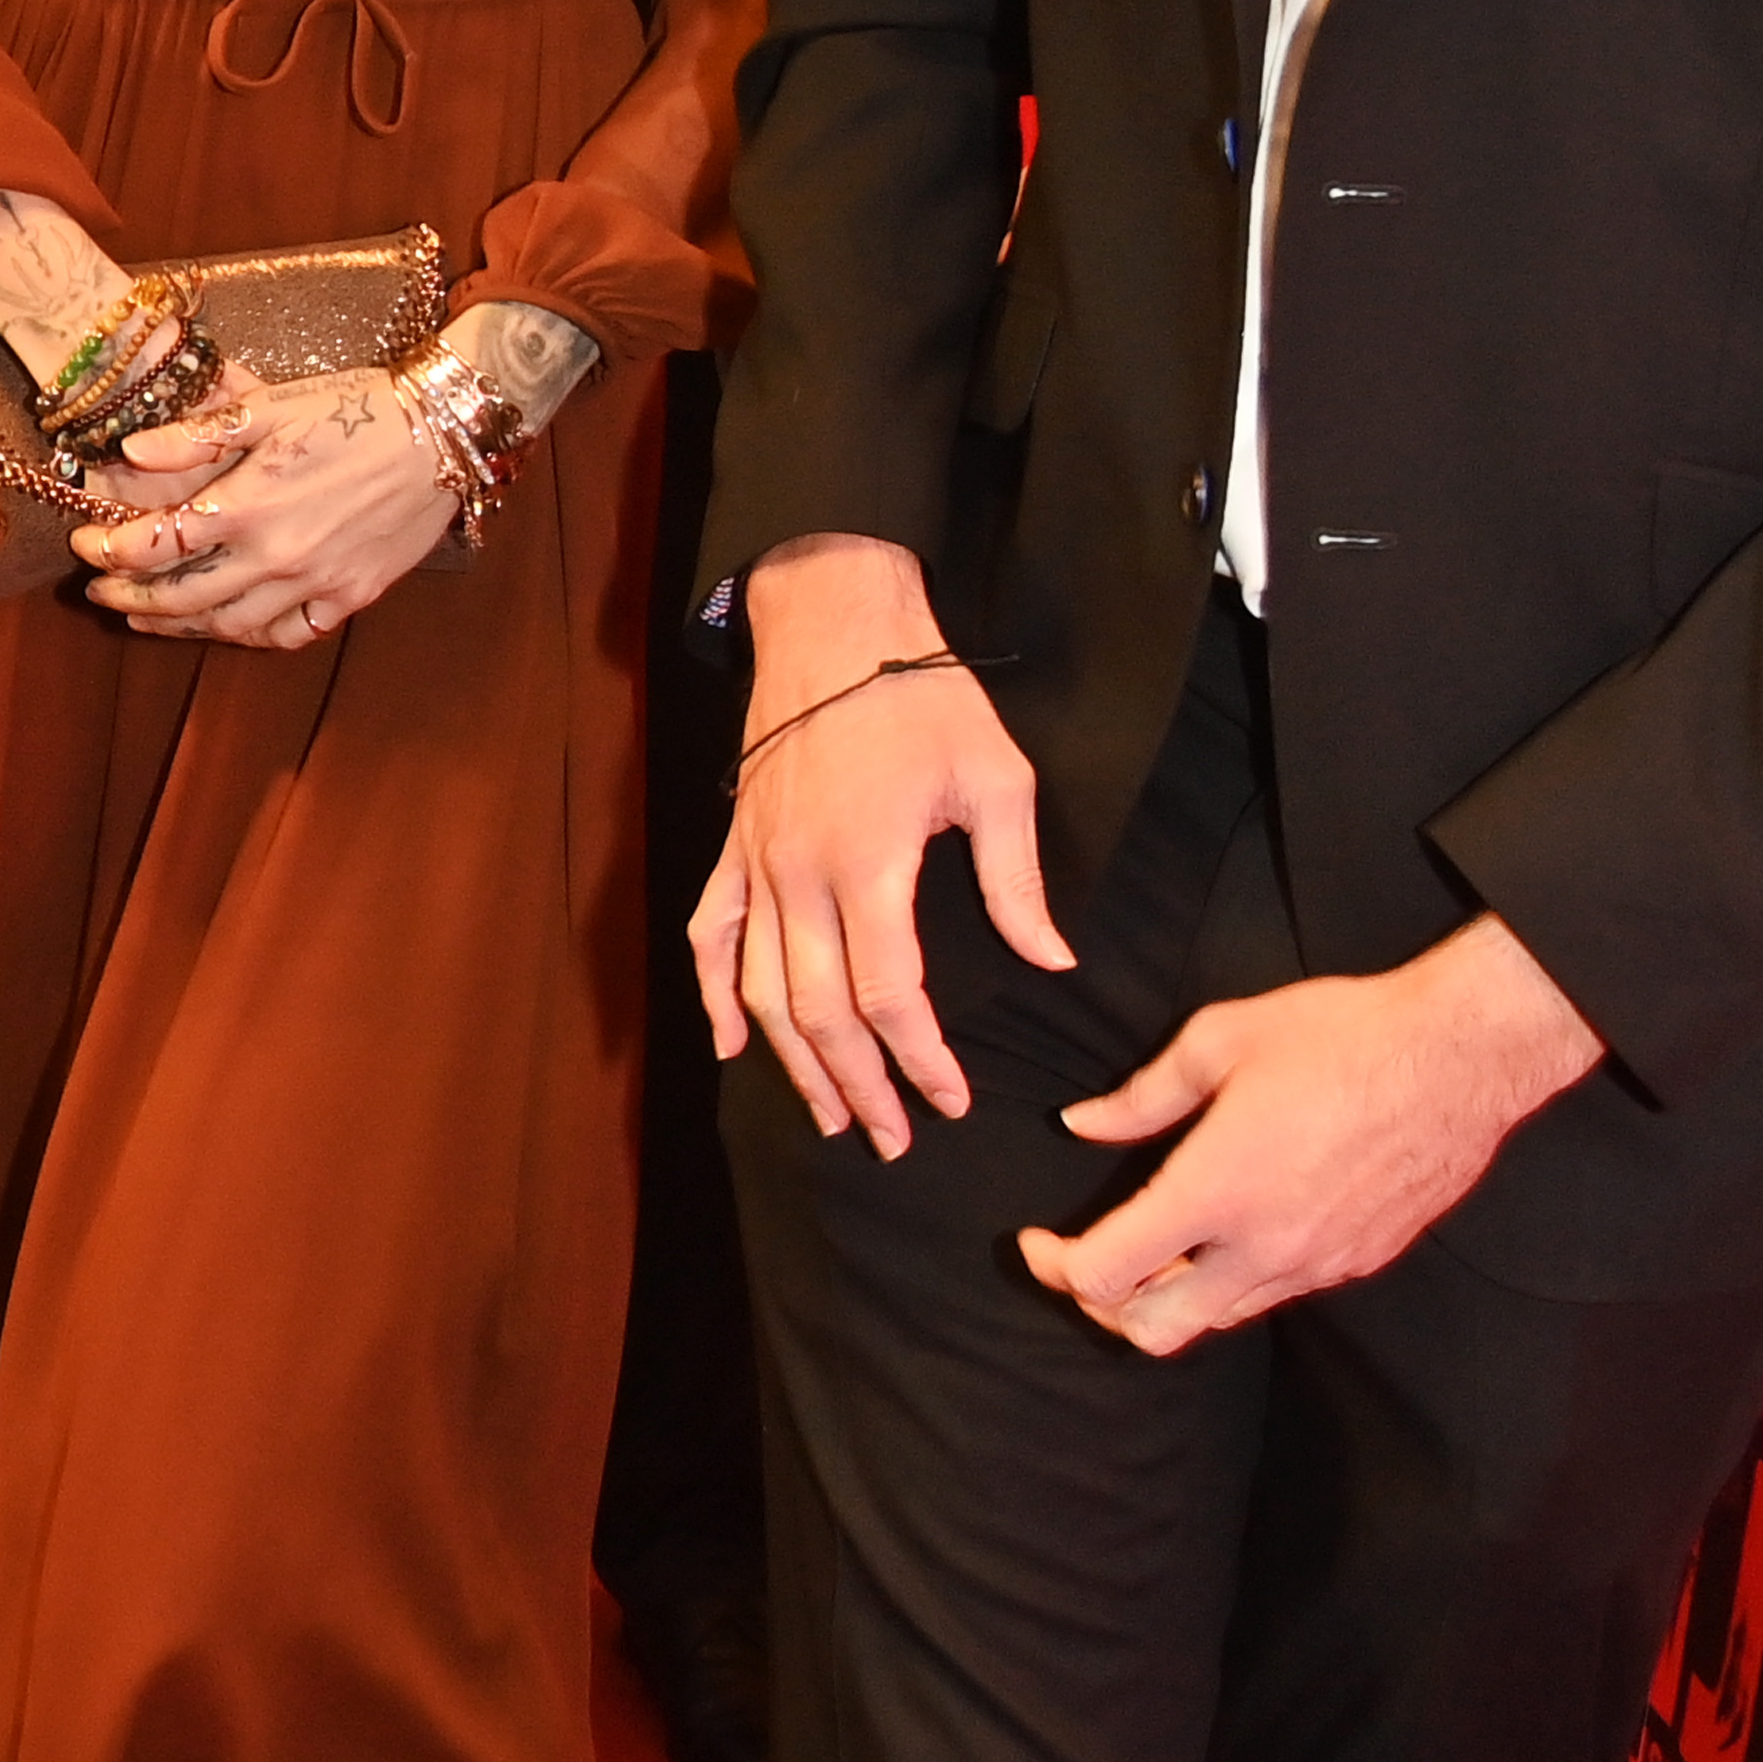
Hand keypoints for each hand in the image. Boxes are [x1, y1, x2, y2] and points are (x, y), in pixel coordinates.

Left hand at [69, 358, 450, 644]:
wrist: (441, 436)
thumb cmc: (355, 410)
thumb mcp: (272, 407)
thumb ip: (198, 435)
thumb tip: (132, 454)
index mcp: (248, 505)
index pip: (157, 544)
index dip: (111, 548)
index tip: (85, 543)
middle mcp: (275, 556)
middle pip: (182, 596)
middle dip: (130, 596)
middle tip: (98, 590)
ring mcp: (314, 584)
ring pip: (228, 624)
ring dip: (177, 626)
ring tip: (145, 617)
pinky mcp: (349, 597)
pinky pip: (288, 634)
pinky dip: (249, 636)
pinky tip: (229, 626)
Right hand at [692, 536, 1072, 1159]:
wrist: (835, 623)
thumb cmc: (923, 697)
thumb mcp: (996, 778)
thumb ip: (1018, 882)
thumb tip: (1053, 962)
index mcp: (870, 863)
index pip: (889, 993)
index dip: (921, 1058)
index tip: (952, 1098)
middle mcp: (801, 876)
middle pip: (818, 1012)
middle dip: (859, 1084)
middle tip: (894, 1138)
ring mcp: (757, 865)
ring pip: (761, 991)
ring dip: (794, 1063)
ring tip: (832, 1114)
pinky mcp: (735, 849)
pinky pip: (709, 935)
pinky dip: (712, 996)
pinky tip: (730, 1046)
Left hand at [1019, 914, 1602, 1357]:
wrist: (1459, 1055)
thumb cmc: (1340, 1034)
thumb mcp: (1221, 1039)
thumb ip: (1142, 1096)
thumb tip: (1082, 1125)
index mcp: (1216, 1190)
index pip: (1105, 1274)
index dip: (1053, 1266)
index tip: (1038, 1239)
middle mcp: (1262, 1248)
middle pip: (1152, 1332)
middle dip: (1103, 1307)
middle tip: (1087, 1258)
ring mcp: (1315, 1265)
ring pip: (1216, 1323)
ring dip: (1169, 1300)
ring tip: (1152, 1247)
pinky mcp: (1356, 1264)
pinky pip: (1273, 1297)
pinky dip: (1232, 1283)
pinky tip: (1230, 1231)